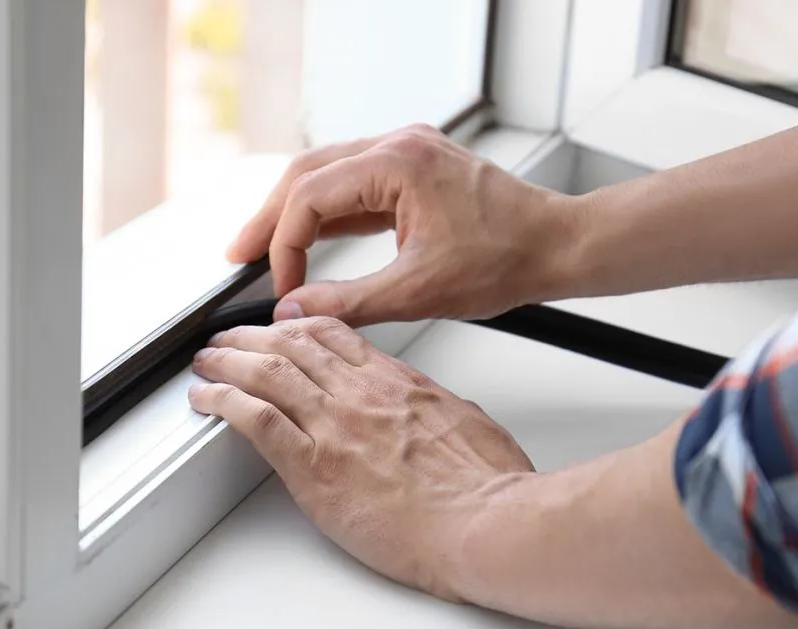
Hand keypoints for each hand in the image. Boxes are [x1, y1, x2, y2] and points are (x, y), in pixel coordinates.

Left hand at [188, 316, 535, 598]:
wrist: (485, 523)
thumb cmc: (487, 486)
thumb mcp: (467, 422)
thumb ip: (436, 408)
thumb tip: (431, 409)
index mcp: (398, 382)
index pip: (336, 335)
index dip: (299, 326)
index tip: (283, 327)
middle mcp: (360, 393)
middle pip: (292, 345)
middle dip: (253, 337)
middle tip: (230, 339)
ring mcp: (334, 425)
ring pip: (266, 371)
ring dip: (227, 361)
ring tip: (206, 361)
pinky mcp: (313, 465)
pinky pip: (255, 419)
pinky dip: (223, 401)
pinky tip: (206, 398)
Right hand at [228, 124, 580, 325]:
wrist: (559, 246)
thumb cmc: (509, 258)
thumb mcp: (420, 291)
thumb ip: (348, 302)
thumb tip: (296, 312)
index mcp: (398, 164)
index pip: (310, 197)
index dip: (284, 246)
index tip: (280, 288)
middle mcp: (399, 146)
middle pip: (308, 174)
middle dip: (271, 218)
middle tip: (238, 254)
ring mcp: (408, 153)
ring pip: (328, 175)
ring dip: (296, 214)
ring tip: (264, 249)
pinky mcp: (416, 170)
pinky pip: (357, 185)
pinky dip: (330, 214)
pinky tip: (311, 240)